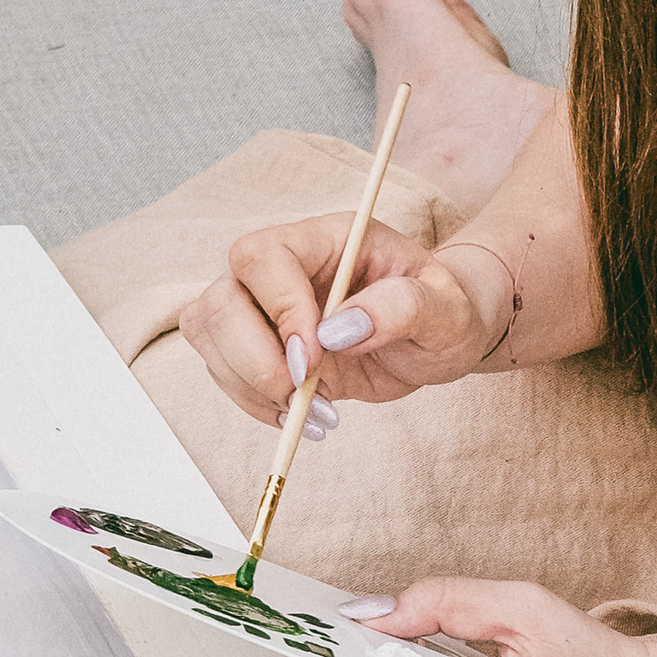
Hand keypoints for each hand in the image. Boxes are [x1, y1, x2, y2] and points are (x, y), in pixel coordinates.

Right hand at [179, 215, 510, 432]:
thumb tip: (339, 330)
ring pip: (209, 334)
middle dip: (253, 358)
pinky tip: (302, 416)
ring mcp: (265, 305)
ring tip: (314, 412)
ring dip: (251, 386)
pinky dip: (254, 402)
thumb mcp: (446, 310)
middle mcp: (285, 266)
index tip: (316, 358)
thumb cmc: (447, 312)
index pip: (263, 257)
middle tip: (304, 394)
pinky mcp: (259, 344)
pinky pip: (222, 369)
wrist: (440, 337)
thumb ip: (402, 308)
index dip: (278, 309)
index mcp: (328, 239)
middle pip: (220, 298)